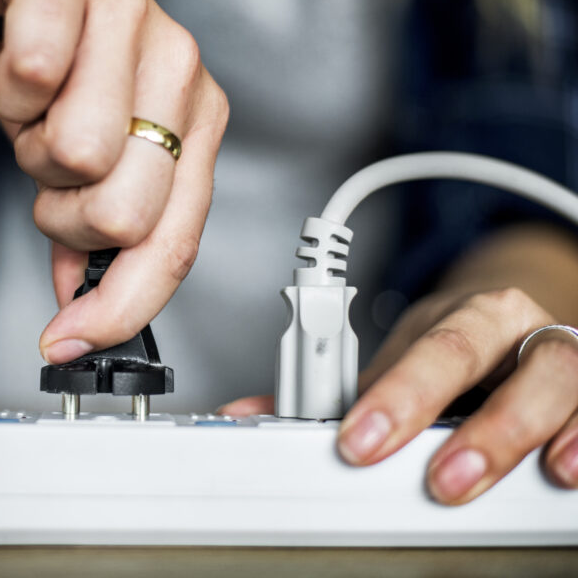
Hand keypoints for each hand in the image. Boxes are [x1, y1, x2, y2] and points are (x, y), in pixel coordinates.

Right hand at [0, 0, 227, 361]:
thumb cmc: (53, 65)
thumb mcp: (80, 160)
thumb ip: (93, 233)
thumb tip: (78, 304)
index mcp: (194, 125)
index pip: (172, 243)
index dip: (118, 305)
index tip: (71, 337)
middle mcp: (179, 71)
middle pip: (121, 212)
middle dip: (62, 212)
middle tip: (48, 170)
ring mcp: (135, 18)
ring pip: (75, 152)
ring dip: (28, 145)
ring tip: (33, 108)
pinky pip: (36, 70)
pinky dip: (7, 85)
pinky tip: (14, 61)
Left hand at [219, 225, 577, 504]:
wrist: (514, 326)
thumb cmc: (455, 351)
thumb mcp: (400, 363)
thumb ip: (334, 392)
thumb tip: (249, 413)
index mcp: (464, 315)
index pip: (428, 347)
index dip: (394, 395)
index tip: (356, 440)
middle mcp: (515, 327)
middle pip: (486, 358)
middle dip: (457, 420)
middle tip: (432, 478)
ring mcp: (560, 354)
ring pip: (557, 379)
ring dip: (518, 434)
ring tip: (488, 480)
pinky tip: (565, 472)